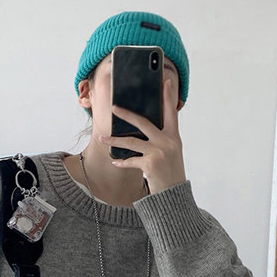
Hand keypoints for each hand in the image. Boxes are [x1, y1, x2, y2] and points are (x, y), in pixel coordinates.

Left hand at [99, 78, 186, 194]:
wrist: (174, 194)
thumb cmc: (170, 172)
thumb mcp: (171, 153)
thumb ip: (161, 139)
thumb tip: (141, 129)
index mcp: (174, 137)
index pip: (171, 113)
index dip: (168, 97)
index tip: (164, 82)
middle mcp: (167, 142)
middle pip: (144, 123)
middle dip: (127, 114)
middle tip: (114, 108)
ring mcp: (159, 152)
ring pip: (132, 142)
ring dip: (115, 140)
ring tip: (103, 138)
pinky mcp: (150, 164)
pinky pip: (131, 160)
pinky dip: (122, 162)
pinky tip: (115, 162)